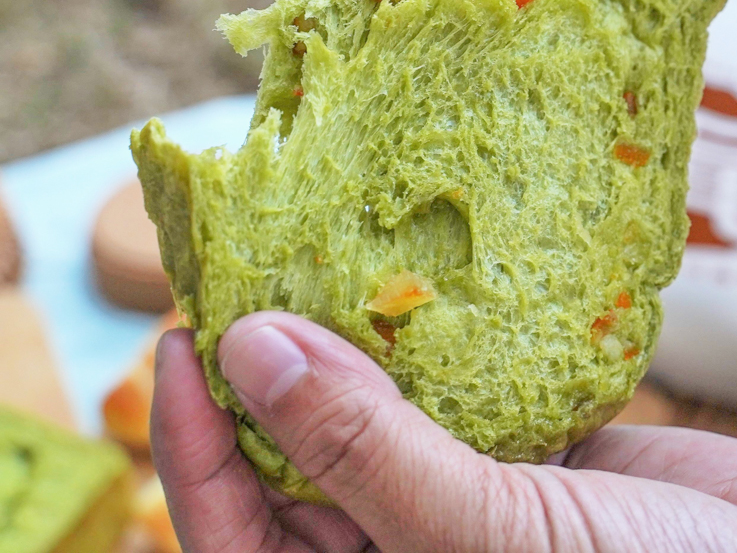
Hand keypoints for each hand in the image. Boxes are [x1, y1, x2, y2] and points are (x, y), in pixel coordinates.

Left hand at [152, 316, 736, 551]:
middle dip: (267, 368)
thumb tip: (253, 351)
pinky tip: (413, 275)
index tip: (180, 332)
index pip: (236, 526)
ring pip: (370, 411)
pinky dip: (427, 335)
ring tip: (319, 253)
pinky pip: (448, 385)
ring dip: (347, 340)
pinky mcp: (516, 447)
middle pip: (296, 454)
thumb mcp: (490, 539)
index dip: (193, 439)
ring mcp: (457, 490)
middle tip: (248, 265)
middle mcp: (399, 543)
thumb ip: (367, 455)